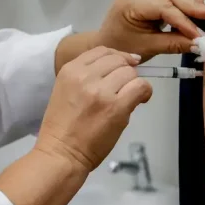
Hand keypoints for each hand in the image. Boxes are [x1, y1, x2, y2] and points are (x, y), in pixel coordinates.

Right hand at [34, 47, 151, 172]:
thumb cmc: (62, 129)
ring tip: (129, 98)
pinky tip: (141, 100)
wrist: (60, 154)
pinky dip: (144, 92)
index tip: (125, 64)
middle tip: (125, 87)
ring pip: (130, 73)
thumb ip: (86, 77)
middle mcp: (84, 76)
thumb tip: (118, 69)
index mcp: (70, 71)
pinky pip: (140, 87)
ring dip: (133, 84)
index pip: (101, 50)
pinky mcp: (116, 106)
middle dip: (126, 71)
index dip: (117, 56)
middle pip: (118, 60)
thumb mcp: (65, 91)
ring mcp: (101, 91)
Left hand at [97, 0, 204, 61]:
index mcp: (129, 1)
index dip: (186, 21)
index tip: (202, 35)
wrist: (108, 42)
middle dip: (194, 4)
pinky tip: (197, 8)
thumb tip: (203, 44)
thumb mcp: (149, 48)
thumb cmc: (124, 47)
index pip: (164, 7)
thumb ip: (175, 44)